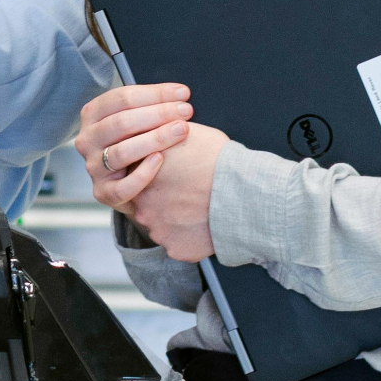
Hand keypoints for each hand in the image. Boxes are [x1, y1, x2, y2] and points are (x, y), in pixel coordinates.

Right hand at [74, 83, 193, 215]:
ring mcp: (94, 167)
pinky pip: (123, 187)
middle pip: (121, 123)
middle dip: (158, 114)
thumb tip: (180, 94)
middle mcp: (87, 140)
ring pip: (121, 152)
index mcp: (92, 115)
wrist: (134, 180)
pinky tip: (161, 160)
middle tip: (186, 111)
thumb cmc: (138, 140)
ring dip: (155, 139)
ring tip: (181, 130)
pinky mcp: (104, 192)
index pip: (122, 98)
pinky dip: (143, 173)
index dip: (155, 93)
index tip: (183, 93)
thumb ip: (150, 105)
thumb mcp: (137, 118)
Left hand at [130, 122, 226, 262]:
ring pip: (163, 226)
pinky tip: (207, 225)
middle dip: (164, 200)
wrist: (242, 191)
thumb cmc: (219, 159)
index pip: (138, 178)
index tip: (175, 176)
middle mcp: (142, 207)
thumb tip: (159, 131)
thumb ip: (162, 138)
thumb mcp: (186, 135)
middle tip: (189, 192)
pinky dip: (190, 238)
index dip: (158, 177)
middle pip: (148, 205)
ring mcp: (158, 230)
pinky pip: (179, 244)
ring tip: (201, 208)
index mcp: (141, 177)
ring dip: (177, 219)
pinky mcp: (176, 249)